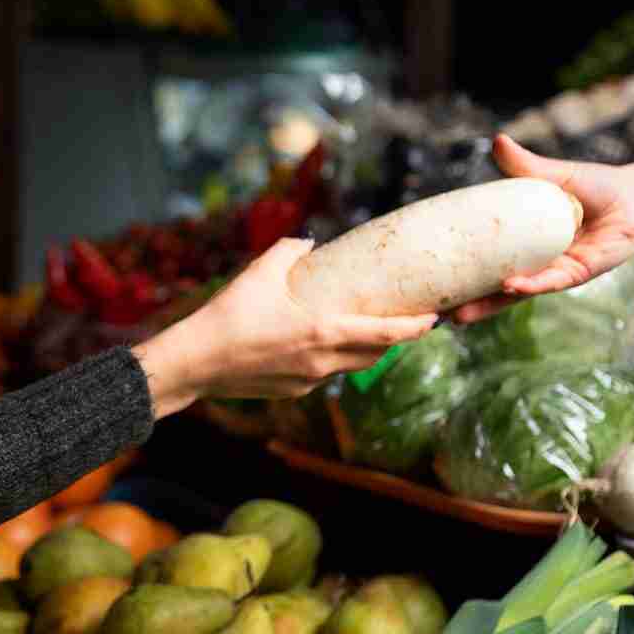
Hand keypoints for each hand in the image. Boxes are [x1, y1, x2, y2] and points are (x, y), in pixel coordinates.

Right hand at [134, 237, 437, 415]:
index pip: (386, 334)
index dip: (416, 328)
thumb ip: (290, 250)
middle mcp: (323, 360)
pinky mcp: (293, 391)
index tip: (435, 320)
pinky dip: (326, 359)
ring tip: (360, 332)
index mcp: (323, 331)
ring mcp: (309, 380)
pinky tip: (310, 345)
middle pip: (375, 354)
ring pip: (349, 366)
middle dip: (393, 340)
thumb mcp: (260, 271)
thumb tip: (308, 242)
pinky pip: (321, 374)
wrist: (198, 360)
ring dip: (361, 351)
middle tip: (403, 322)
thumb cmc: (229, 314)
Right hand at [452, 135, 633, 322]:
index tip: (429, 270)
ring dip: (488, 304)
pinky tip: (509, 287)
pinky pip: (547, 283)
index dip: (459, 265)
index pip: (484, 255)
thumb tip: (498, 140)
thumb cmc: (596, 186)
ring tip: (461, 314)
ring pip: (514, 294)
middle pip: (491, 285)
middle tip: (434, 310)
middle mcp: (533, 261)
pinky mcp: (575, 274)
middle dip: (465, 299)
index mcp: (522, 240)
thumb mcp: (552, 175)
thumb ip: (525, 166)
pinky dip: (528, 285)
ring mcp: (552, 270)